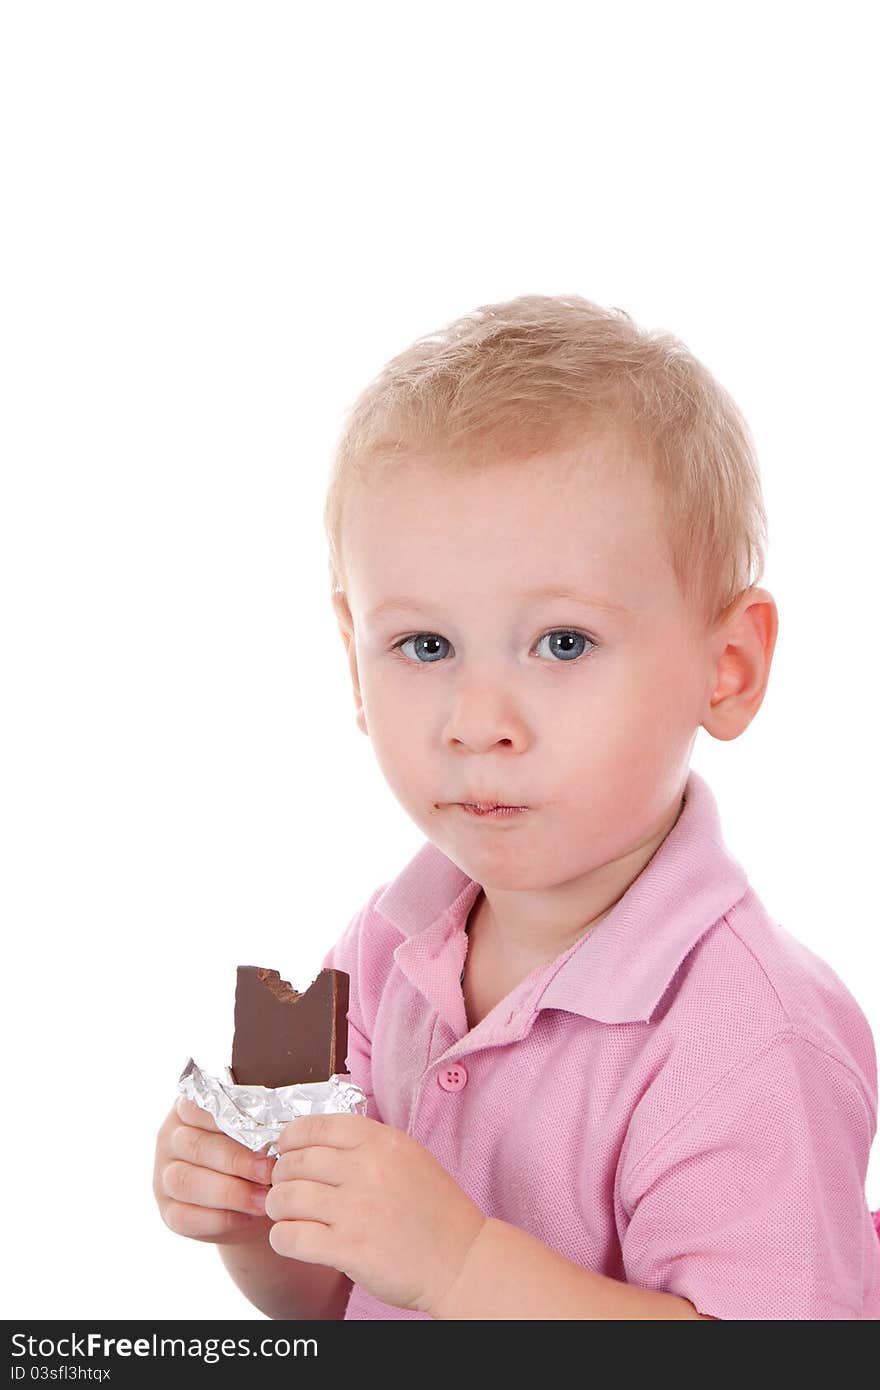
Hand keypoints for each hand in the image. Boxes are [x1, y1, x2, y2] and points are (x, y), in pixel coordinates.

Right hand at [153, 1096, 275, 1244]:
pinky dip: (220, 1219)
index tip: (264, 1133)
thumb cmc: (254, 1152)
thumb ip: (259, 1124)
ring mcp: (163, 1177)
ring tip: (263, 1199)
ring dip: (230, 1193)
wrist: (248, 1199)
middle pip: (196, 1146)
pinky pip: (186, 1217)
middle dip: (236, 1160)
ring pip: (187, 1182)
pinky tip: (248, 1217)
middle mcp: (170, 1139)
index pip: (199, 1106)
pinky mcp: (168, 1212)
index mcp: (188, 1109)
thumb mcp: (255, 1131)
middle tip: (269, 1171)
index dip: (231, 1119)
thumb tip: (283, 1129)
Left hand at [265, 1113, 486, 1314]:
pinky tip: (292, 1239)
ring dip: (278, 1206)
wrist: (462, 1259)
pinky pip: (291, 1237)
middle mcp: (368, 1169)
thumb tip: (313, 1143)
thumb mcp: (408, 1156)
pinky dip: (282, 1238)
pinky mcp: (349, 1248)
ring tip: (287, 1214)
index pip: (315, 1126)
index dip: (291, 1138)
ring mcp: (357, 1210)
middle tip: (287, 1188)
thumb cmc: (435, 1210)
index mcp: (382, 1141)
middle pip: (295, 1161)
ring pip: (286, 1197)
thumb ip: (366, 1146)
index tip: (287, 1150)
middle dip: (282, 1175)